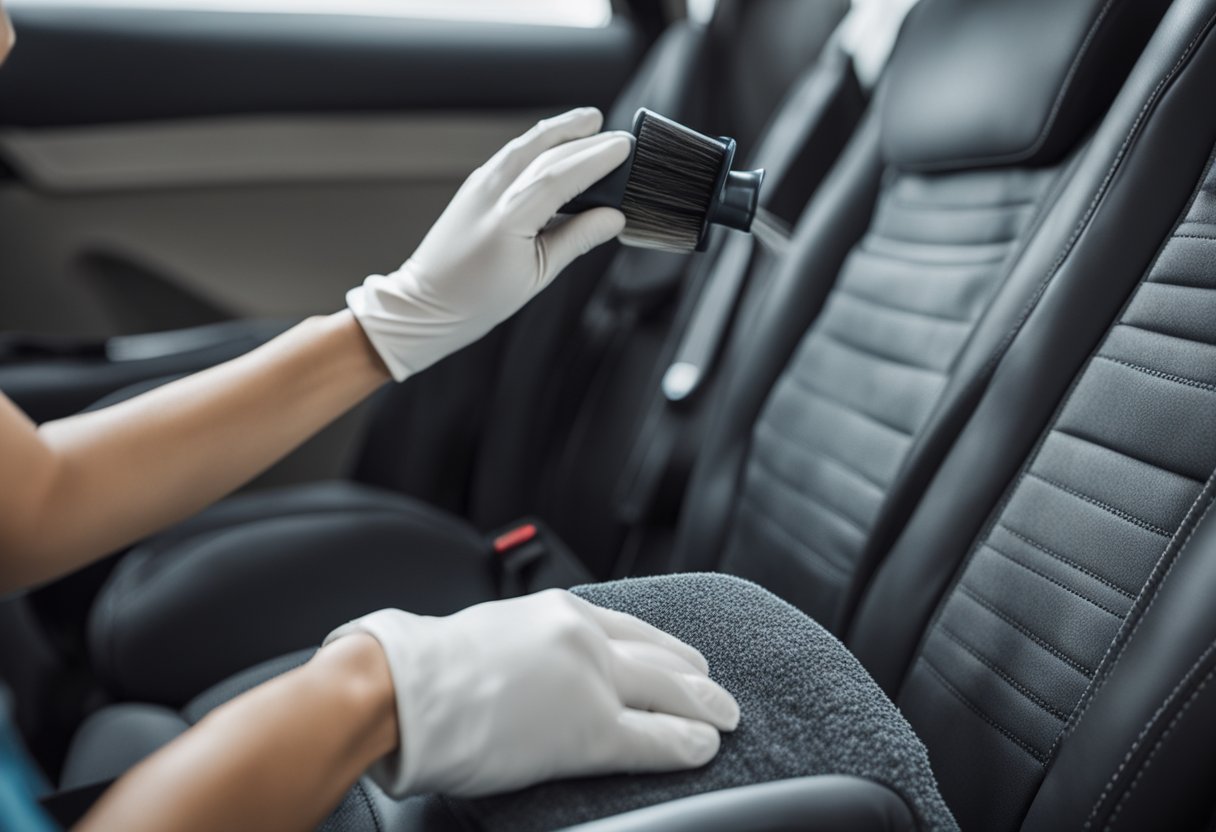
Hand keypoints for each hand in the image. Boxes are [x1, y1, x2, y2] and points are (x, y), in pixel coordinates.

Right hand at [324, 589, 739, 796]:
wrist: (402, 689)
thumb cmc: (427, 670)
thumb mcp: (492, 633)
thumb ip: (528, 643)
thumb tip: (534, 669)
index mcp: (557, 611)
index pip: (630, 629)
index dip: (665, 648)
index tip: (685, 659)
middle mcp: (583, 637)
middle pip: (658, 658)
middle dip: (694, 678)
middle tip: (719, 692)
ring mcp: (591, 680)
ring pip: (666, 693)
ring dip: (702, 708)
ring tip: (725, 719)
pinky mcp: (589, 729)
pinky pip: (652, 737)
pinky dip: (683, 743)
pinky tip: (704, 747)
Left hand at [348, 108, 632, 380]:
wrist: (426, 304)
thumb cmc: (477, 299)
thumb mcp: (537, 276)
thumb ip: (577, 240)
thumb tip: (613, 219)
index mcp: (510, 218)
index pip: (561, 174)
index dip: (595, 158)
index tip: (623, 148)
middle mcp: (492, 192)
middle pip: (547, 152)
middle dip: (586, 140)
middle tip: (618, 138)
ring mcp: (479, 184)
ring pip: (526, 144)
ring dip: (560, 130)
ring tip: (590, 122)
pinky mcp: (475, 185)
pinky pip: (512, 153)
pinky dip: (538, 142)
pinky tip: (555, 143)